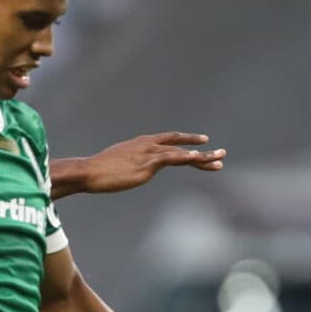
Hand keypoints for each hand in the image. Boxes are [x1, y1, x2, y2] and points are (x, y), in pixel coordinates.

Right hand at [76, 132, 224, 194]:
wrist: (89, 171)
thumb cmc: (97, 171)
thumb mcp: (116, 165)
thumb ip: (127, 164)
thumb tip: (129, 170)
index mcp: (141, 144)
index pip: (168, 140)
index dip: (186, 141)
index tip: (201, 144)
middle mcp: (148, 145)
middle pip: (180, 144)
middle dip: (201, 148)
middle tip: (221, 153)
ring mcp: (149, 153)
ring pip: (182, 152)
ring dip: (203, 156)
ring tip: (220, 159)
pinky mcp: (149, 164)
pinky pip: (174, 159)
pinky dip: (189, 157)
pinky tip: (201, 158)